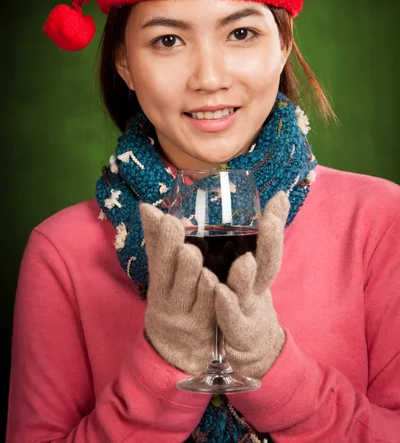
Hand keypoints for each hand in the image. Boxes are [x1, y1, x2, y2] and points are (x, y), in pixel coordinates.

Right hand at [140, 203, 218, 373]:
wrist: (176, 354)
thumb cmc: (171, 301)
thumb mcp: (161, 276)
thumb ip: (158, 243)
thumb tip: (147, 207)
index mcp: (159, 284)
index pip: (158, 259)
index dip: (163, 241)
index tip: (170, 220)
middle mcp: (172, 301)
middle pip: (177, 274)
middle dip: (182, 257)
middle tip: (188, 243)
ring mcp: (191, 316)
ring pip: (199, 289)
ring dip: (201, 274)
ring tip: (201, 260)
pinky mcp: (209, 328)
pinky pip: (216, 307)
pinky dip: (218, 293)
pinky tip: (221, 283)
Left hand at [215, 191, 289, 377]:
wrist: (252, 347)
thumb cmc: (247, 295)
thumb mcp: (252, 263)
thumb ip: (256, 233)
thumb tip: (277, 193)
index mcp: (260, 269)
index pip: (271, 242)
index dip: (276, 223)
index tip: (279, 198)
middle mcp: (259, 287)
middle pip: (269, 264)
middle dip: (272, 241)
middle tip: (270, 219)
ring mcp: (249, 310)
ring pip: (248, 291)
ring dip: (246, 276)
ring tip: (246, 260)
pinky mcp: (235, 332)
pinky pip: (231, 318)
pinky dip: (227, 306)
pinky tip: (219, 292)